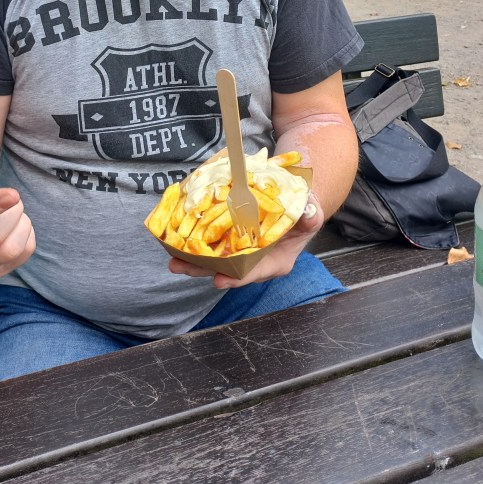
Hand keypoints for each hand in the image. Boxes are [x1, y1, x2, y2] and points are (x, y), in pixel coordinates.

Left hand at [168, 193, 323, 288]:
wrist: (294, 203)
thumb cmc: (303, 212)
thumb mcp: (311, 213)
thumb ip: (310, 216)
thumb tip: (309, 213)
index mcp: (276, 261)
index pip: (255, 273)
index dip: (237, 277)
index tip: (219, 280)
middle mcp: (256, 261)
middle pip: (227, 270)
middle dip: (203, 270)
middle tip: (179, 266)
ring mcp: (242, 252)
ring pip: (215, 260)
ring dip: (193, 260)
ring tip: (172, 259)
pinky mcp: (231, 240)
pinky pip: (213, 244)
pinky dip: (196, 243)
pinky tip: (178, 239)